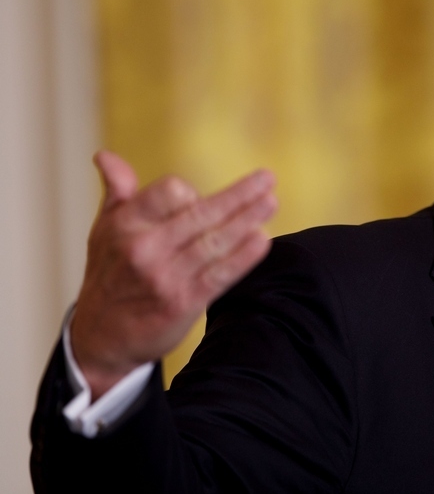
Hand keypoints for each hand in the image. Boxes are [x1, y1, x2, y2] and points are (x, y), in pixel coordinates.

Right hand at [69, 151, 277, 398]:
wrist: (102, 337)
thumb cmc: (109, 273)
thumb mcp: (104, 230)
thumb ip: (117, 192)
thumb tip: (106, 156)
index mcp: (126, 225)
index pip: (169, 191)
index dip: (190, 190)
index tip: (198, 196)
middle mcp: (144, 249)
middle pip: (202, 213)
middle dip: (240, 195)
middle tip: (268, 179)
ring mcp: (166, 277)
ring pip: (216, 241)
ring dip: (248, 220)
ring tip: (271, 202)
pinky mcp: (184, 303)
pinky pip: (221, 274)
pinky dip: (244, 257)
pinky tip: (262, 239)